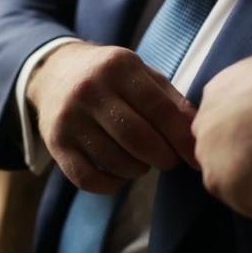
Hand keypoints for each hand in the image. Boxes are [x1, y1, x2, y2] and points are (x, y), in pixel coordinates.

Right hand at [27, 42, 196, 193]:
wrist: (55, 72)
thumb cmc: (110, 77)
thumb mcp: (141, 74)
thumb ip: (171, 100)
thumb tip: (197, 129)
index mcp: (118, 67)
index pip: (159, 110)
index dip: (182, 139)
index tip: (196, 157)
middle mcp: (89, 90)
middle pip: (139, 140)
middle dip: (163, 158)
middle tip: (169, 160)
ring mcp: (69, 118)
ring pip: (116, 162)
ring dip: (139, 170)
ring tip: (142, 160)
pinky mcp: (55, 144)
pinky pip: (88, 180)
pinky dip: (111, 184)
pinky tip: (119, 174)